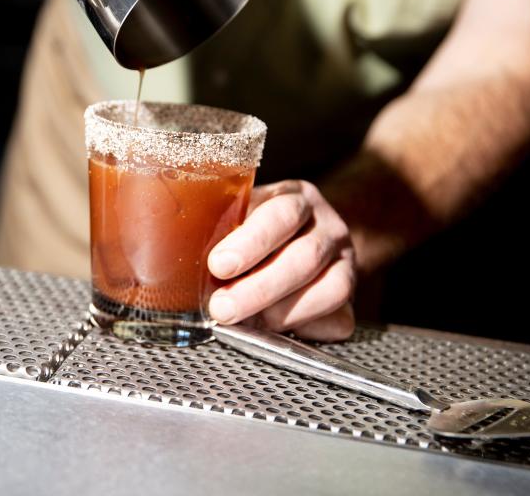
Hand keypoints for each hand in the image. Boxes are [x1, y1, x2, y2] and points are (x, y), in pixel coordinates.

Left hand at [207, 180, 356, 340]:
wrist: (311, 237)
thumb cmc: (260, 230)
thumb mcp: (241, 216)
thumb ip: (220, 232)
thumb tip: (177, 267)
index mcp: (296, 199)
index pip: (281, 215)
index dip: (251, 243)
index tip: (219, 265)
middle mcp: (328, 227)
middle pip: (305, 257)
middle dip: (260, 289)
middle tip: (223, 308)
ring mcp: (346, 263)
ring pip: (331, 289)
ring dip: (283, 312)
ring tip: (249, 323)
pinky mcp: (352, 300)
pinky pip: (340, 319)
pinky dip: (308, 328)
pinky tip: (278, 330)